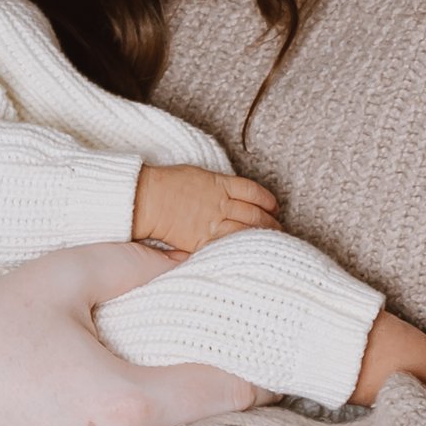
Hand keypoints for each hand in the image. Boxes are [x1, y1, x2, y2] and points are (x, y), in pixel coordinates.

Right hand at [133, 163, 278, 251]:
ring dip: (262, 236)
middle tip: (279, 229)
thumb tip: (231, 196)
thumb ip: (218, 186)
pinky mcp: (202, 240)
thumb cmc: (167, 183)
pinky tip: (249, 249)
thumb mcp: (198, 175)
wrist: (147, 199)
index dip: (267, 200)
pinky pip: (227, 243)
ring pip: (246, 229)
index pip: (253, 192)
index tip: (274, 207)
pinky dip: (241, 246)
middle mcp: (221, 203)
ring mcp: (212, 222)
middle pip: (255, 213)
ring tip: (270, 242)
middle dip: (270, 223)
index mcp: (220, 184)